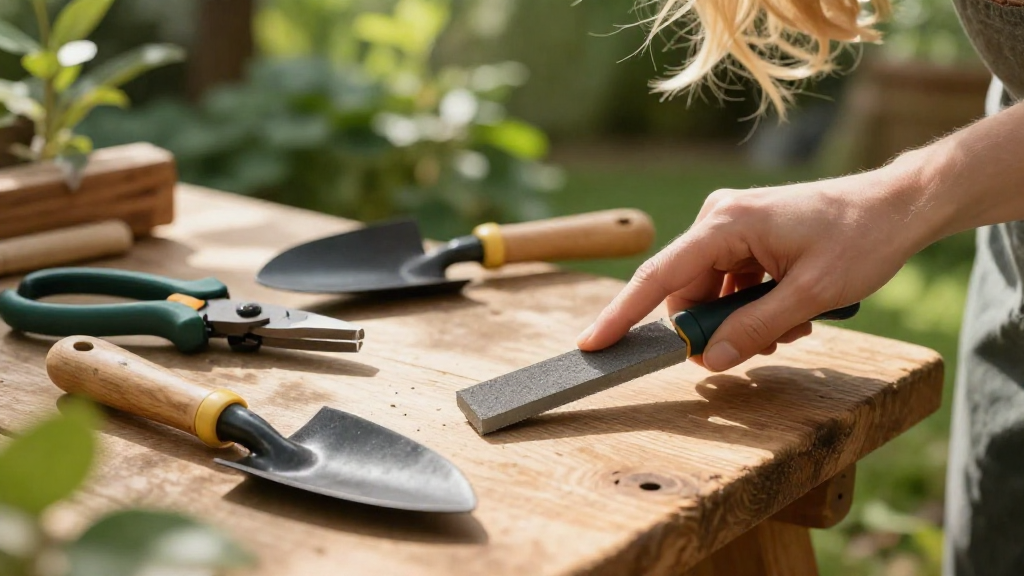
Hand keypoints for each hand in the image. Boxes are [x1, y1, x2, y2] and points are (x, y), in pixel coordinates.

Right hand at [576, 164, 937, 371]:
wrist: (898, 205)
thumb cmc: (860, 238)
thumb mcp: (811, 295)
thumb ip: (755, 328)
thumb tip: (710, 360)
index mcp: (725, 223)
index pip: (658, 276)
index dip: (622, 315)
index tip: (591, 344)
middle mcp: (718, 220)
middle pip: (686, 294)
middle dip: (715, 330)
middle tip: (765, 344)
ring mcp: (731, 228)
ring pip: (709, 296)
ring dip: (742, 321)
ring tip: (793, 323)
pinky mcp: (745, 238)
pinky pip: (729, 286)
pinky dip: (753, 307)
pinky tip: (791, 309)